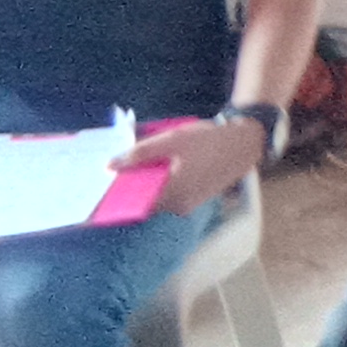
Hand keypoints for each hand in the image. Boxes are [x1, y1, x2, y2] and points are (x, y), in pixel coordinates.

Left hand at [111, 114, 264, 217]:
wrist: (244, 144)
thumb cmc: (208, 141)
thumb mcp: (170, 141)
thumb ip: (139, 154)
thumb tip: (109, 167)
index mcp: (170, 193)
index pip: (132, 203)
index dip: (116, 196)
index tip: (101, 187)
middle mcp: (177, 206)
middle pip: (144, 201)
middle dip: (130, 188)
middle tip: (117, 171)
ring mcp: (187, 205)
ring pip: (157, 199)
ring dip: (146, 186)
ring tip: (137, 167)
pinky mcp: (195, 200)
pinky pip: (170, 197)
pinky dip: (161, 186)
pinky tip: (159, 170)